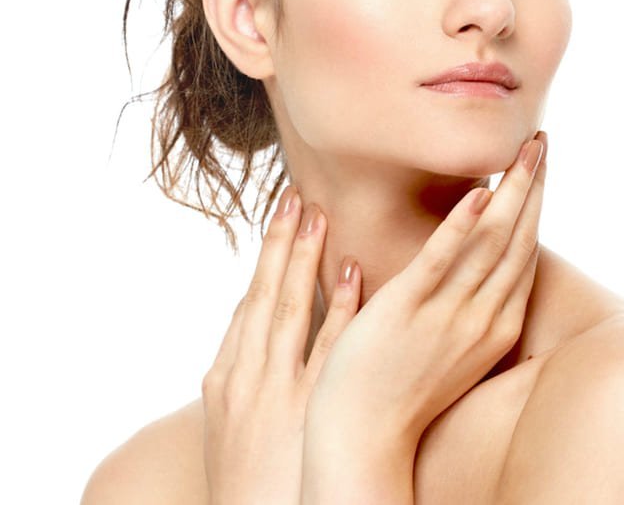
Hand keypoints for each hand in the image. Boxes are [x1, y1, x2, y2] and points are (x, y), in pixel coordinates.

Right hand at [200, 185, 362, 504]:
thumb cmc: (247, 483)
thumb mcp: (231, 428)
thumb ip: (244, 382)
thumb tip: (260, 342)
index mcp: (224, 377)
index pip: (247, 305)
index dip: (264, 260)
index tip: (279, 220)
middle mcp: (246, 375)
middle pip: (263, 294)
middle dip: (279, 244)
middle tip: (295, 196)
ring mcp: (277, 389)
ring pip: (288, 309)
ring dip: (302, 259)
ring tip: (316, 213)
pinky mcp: (309, 407)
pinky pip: (327, 347)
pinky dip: (337, 307)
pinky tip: (350, 273)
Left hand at [305, 131, 547, 449]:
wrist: (365, 431)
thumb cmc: (406, 389)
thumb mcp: (457, 351)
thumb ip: (473, 311)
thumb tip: (478, 272)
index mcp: (498, 329)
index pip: (525, 257)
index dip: (535, 210)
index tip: (539, 172)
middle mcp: (484, 319)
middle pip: (519, 240)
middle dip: (533, 187)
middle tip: (541, 142)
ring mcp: (447, 314)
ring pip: (491, 242)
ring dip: (512, 191)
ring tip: (524, 148)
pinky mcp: (407, 309)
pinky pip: (441, 260)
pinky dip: (462, 225)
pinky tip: (479, 192)